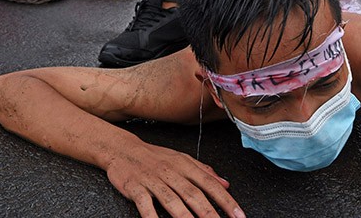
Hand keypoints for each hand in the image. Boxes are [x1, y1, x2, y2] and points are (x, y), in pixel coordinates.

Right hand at [105, 142, 244, 217]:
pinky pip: (146, 205)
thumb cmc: (154, 157)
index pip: (209, 184)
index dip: (226, 201)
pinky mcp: (135, 188)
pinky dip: (153, 217)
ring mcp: (152, 180)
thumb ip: (204, 172)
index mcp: (184, 165)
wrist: (122, 149)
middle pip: (194, 195)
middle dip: (210, 214)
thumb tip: (226, 184)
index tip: (239, 216)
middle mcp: (171, 172)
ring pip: (173, 201)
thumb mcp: (181, 159)